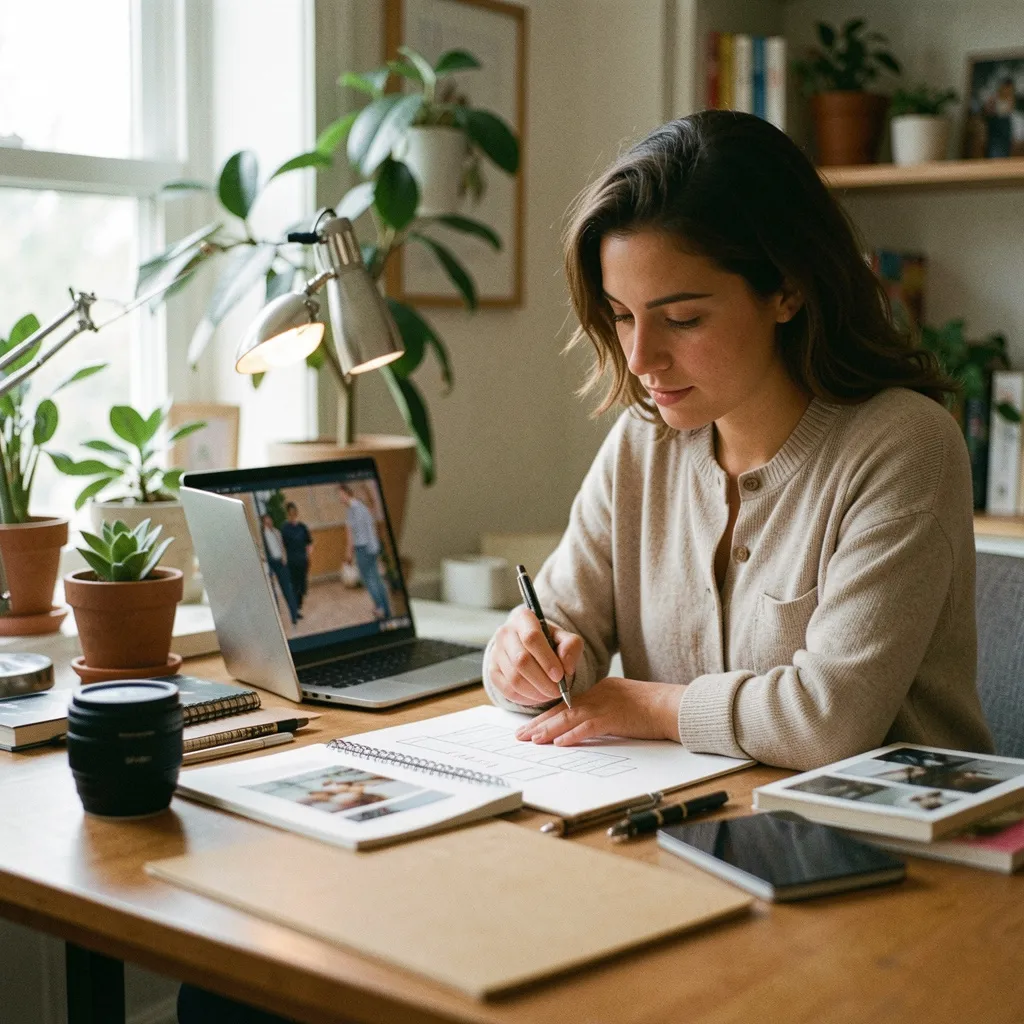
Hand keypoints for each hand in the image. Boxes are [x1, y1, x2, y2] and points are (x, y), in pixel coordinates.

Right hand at [488, 606, 582, 706]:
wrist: (529, 644)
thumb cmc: (549, 640)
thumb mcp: (565, 637)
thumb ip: (571, 647)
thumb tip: (566, 667)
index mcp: (524, 618)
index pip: (532, 638)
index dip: (547, 659)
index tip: (559, 675)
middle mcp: (505, 633)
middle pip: (521, 661)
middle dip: (542, 681)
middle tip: (557, 691)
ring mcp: (496, 652)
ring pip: (514, 678)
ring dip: (535, 692)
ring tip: (550, 694)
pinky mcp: (493, 670)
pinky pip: (507, 690)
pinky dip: (525, 698)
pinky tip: (538, 697)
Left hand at [514, 677, 682, 744]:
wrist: (672, 706)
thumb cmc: (653, 708)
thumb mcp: (622, 704)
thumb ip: (603, 711)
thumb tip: (584, 727)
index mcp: (600, 690)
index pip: (566, 704)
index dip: (546, 716)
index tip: (530, 726)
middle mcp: (598, 694)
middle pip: (562, 709)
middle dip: (539, 723)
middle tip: (520, 735)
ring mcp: (606, 704)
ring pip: (570, 717)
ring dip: (549, 729)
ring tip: (532, 740)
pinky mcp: (615, 717)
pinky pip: (589, 726)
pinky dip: (572, 735)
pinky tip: (559, 743)